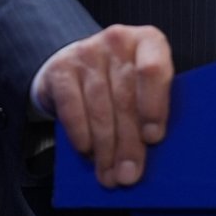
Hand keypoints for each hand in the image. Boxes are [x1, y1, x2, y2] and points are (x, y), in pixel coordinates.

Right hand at [36, 24, 172, 187]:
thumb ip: (152, 106)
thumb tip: (153, 149)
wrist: (76, 65)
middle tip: (129, 174)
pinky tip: (87, 151)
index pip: (154, 69)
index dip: (154, 106)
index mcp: (148, 41)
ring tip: (110, 174)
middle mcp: (118, 40)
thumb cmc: (120, 80)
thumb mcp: (142, 84)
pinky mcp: (61, 69)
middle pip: (125, 98)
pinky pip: (72, 109)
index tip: (153, 138)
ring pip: (99, 108)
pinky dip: (81, 135)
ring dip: (105, 148)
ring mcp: (87, 52)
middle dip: (128, 143)